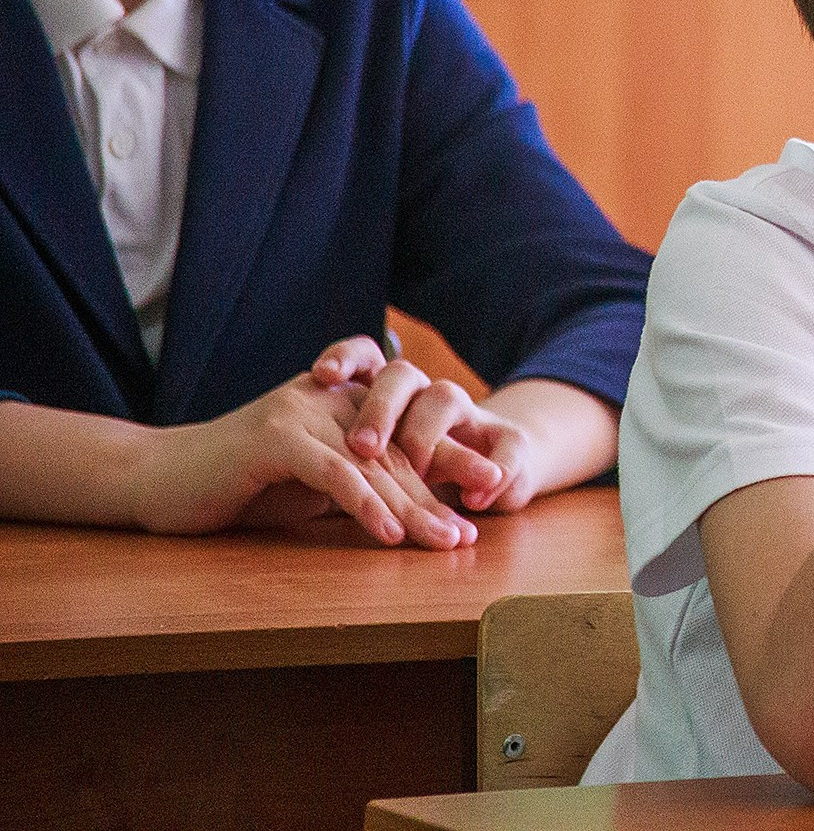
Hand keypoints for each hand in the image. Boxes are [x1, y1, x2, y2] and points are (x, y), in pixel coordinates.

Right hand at [131, 373, 478, 546]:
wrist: (160, 479)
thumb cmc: (240, 486)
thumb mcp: (311, 486)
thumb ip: (359, 485)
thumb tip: (415, 513)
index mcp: (345, 404)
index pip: (407, 439)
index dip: (448, 469)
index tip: (486, 502)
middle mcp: (330, 398)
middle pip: (400, 450)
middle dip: (444, 489)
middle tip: (477, 524)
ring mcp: (304, 411)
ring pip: (374, 464)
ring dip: (414, 507)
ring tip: (447, 539)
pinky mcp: (276, 436)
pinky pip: (334, 473)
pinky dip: (364, 505)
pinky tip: (389, 534)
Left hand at [311, 337, 539, 511]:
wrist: (493, 473)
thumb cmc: (413, 472)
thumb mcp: (368, 466)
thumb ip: (333, 459)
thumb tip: (263, 470)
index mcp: (392, 393)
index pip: (366, 356)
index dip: (345, 358)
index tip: (318, 375)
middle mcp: (429, 394)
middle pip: (403, 376)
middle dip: (381, 408)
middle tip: (361, 445)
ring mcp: (469, 416)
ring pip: (447, 398)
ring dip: (425, 436)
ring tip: (413, 471)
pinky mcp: (509, 443)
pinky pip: (507, 446)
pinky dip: (493, 471)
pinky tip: (474, 499)